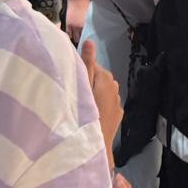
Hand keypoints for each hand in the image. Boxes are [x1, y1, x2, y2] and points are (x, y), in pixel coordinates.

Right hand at [81, 41, 122, 159]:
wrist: (96, 146)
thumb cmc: (85, 114)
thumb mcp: (82, 86)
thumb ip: (86, 64)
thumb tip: (90, 41)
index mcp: (106, 77)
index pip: (91, 65)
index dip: (79, 71)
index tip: (69, 81)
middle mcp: (115, 87)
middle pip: (97, 78)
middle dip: (87, 83)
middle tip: (73, 95)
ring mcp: (117, 103)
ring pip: (102, 92)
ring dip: (93, 95)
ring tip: (79, 106)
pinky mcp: (117, 116)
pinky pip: (105, 105)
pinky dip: (99, 106)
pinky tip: (90, 115)